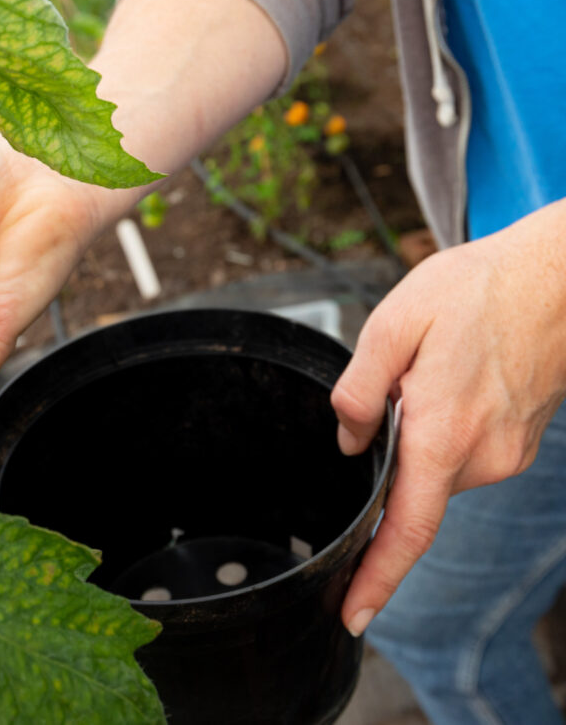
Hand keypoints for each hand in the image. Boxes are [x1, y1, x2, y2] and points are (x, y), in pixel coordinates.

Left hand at [333, 199, 565, 635]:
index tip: (353, 614)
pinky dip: (439, 433)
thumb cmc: (477, 291)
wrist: (558, 277)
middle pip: (412, 491)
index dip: (377, 576)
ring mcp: (507, 454)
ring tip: (425, 372)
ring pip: (435, 470)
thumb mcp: (394, 324)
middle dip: (388, 462)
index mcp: (443, 433)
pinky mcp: (517, 443)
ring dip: (416, 440)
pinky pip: (460, 455)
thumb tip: (347, 440)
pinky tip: (447, 383)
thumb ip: (359, 389)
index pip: (406, 528)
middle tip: (395, 390)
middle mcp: (481, 457)